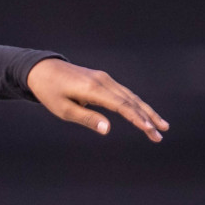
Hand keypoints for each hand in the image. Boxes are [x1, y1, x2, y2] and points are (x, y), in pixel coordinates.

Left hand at [26, 58, 168, 141]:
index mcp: (93, 89)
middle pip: (131, 101)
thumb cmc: (50, 92)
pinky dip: (136, 104)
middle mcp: (103, 81)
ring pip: (131, 96)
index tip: (150, 130)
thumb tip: (107, 130)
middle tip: (161, 134)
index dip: (137, 119)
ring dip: (146, 111)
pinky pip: (124, 93)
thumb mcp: (63, 109)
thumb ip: (86, 119)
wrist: (42, 69)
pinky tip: (144, 114)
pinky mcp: (103, 79)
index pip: (122, 105)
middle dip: (148, 118)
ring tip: (160, 127)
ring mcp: (104, 78)